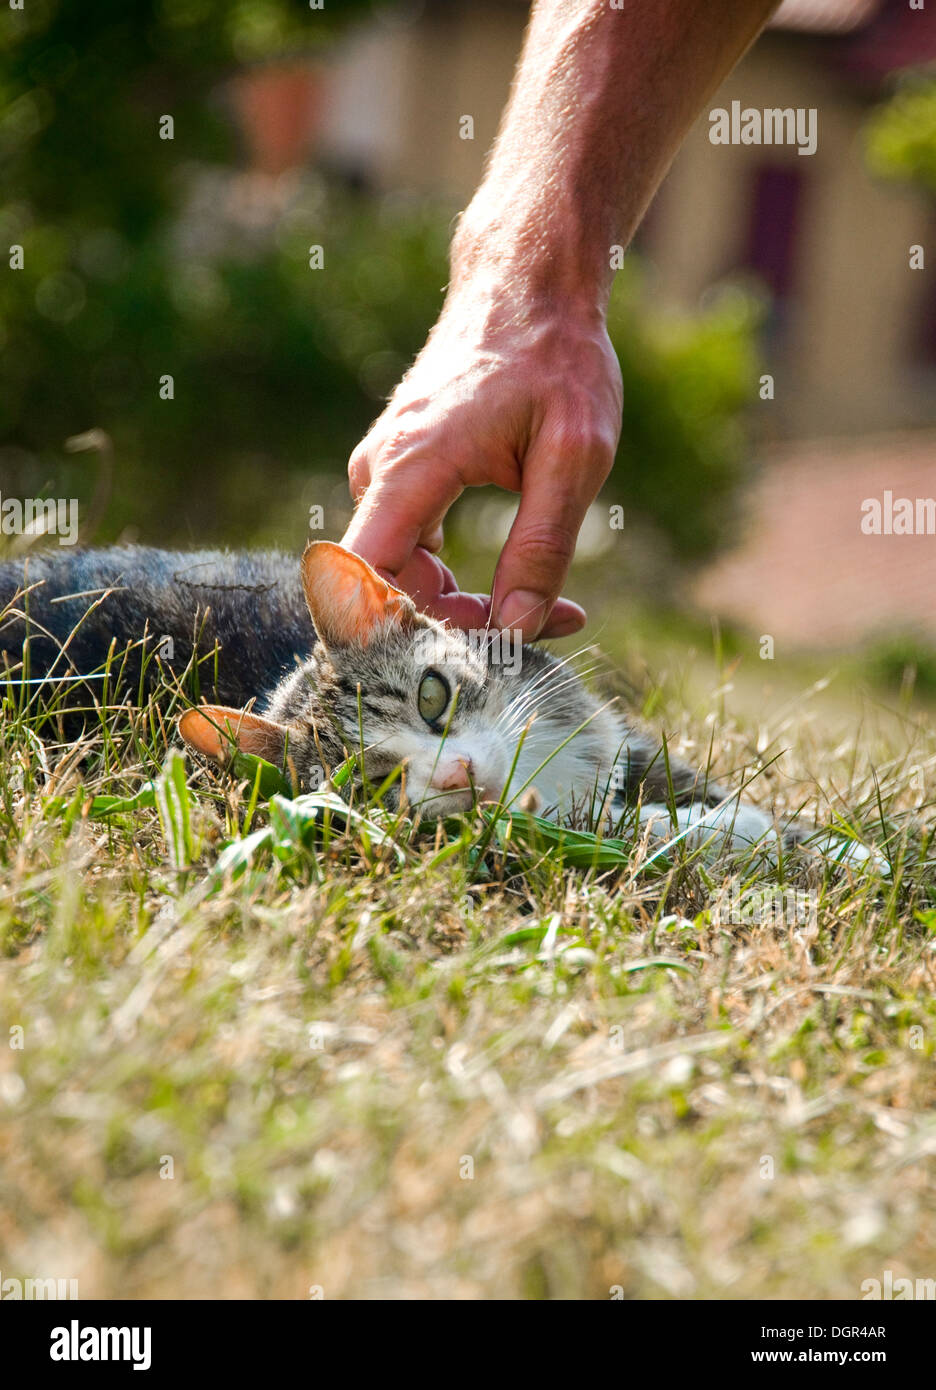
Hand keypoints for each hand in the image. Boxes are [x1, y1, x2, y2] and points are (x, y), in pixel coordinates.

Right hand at [341, 283, 621, 639]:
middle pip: (392, 591)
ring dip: (471, 607)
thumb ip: (542, 546)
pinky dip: (463, 579)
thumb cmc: (554, 357)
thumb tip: (515, 628)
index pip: (362, 582)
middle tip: (555, 623)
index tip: (477, 655)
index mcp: (409, 467)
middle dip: (466, 625)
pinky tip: (523, 580)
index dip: (400, 636)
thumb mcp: (574, 455)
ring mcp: (384, 475)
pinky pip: (415, 551)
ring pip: (406, 577)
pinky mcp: (401, 477)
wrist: (527, 284)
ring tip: (556, 605)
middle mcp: (379, 474)